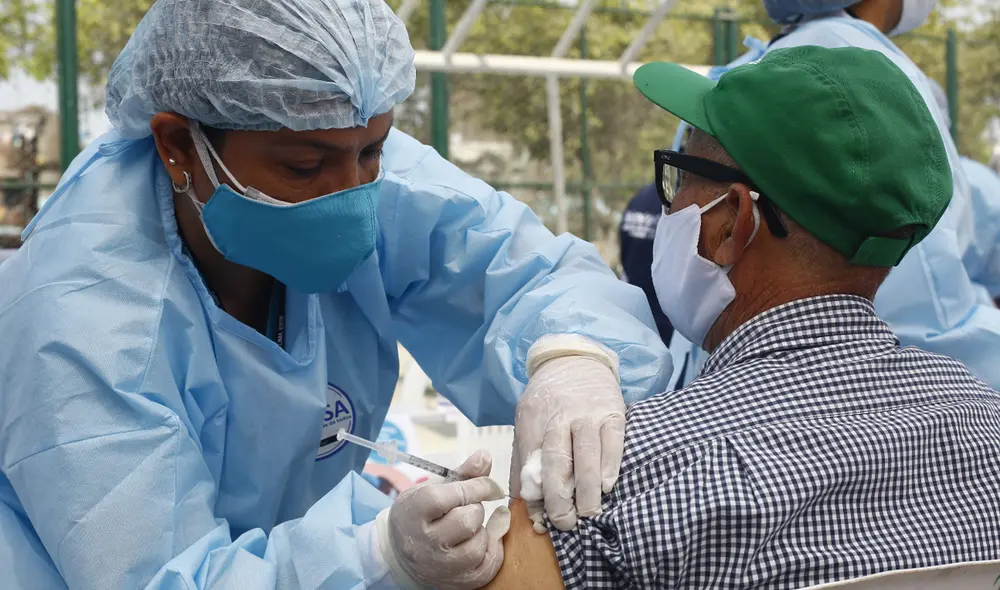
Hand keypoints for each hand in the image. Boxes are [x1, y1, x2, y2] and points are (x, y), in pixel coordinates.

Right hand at [377, 450, 511, 588]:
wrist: (399, 555)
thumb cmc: (419, 515)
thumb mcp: (432, 489)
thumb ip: (462, 473)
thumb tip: (485, 455)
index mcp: (416, 511)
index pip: (455, 495)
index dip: (478, 486)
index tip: (490, 486)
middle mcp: (426, 542)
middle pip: (468, 519)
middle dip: (475, 509)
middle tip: (467, 509)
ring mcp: (440, 565)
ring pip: (479, 544)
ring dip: (482, 531)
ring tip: (470, 527)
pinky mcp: (456, 583)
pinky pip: (486, 565)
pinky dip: (492, 550)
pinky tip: (486, 539)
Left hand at [511, 335, 625, 531]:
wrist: (574, 359)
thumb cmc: (548, 400)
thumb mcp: (525, 420)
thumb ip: (522, 459)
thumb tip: (523, 502)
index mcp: (533, 419)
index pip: (531, 462)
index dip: (536, 494)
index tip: (540, 518)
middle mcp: (560, 416)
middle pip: (557, 461)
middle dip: (560, 497)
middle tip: (564, 522)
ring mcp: (588, 413)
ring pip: (587, 456)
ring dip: (588, 490)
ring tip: (588, 512)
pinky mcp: (613, 412)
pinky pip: (613, 444)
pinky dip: (610, 467)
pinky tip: (606, 486)